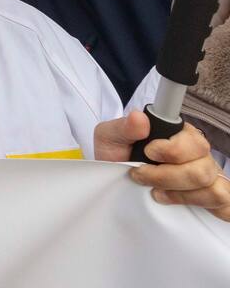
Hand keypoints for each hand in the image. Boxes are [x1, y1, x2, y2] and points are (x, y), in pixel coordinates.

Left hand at [95, 113, 229, 221]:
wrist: (112, 175)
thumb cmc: (116, 152)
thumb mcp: (110, 136)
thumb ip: (124, 127)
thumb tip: (139, 117)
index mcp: (179, 133)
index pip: (194, 142)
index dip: (173, 151)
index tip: (148, 154)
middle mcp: (198, 154)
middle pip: (201, 170)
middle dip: (167, 177)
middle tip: (142, 175)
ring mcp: (207, 177)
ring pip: (213, 190)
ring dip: (182, 195)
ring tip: (157, 192)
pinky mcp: (209, 199)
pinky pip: (227, 207)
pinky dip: (213, 209)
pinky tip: (186, 205)